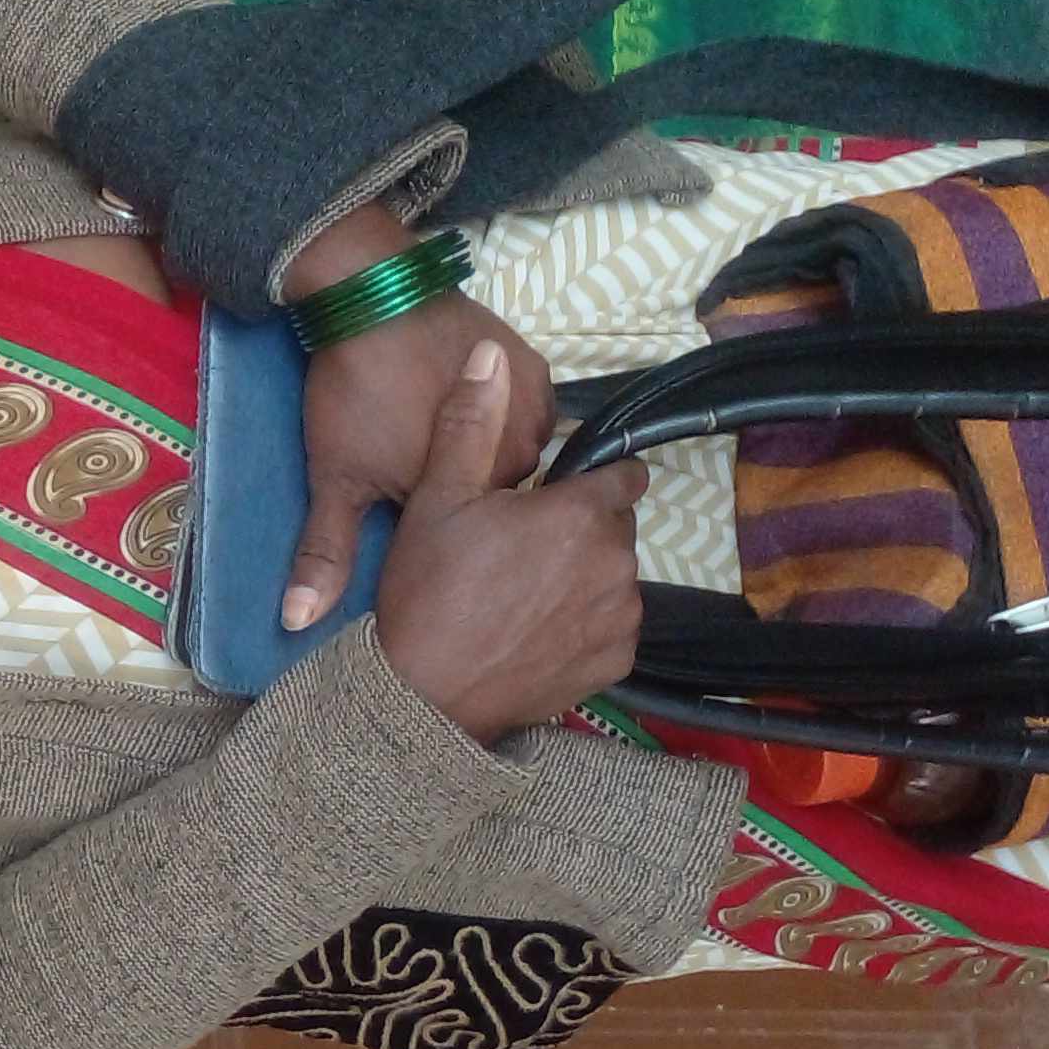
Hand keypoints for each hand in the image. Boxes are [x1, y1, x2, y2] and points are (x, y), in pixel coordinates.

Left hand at [287, 292, 554, 628]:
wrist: (371, 297)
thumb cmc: (353, 397)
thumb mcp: (334, 480)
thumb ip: (327, 554)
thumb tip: (296, 623)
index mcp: (473, 496)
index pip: (470, 535)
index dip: (439, 525)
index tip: (411, 504)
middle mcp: (520, 458)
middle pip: (499, 496)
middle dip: (467, 490)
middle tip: (419, 454)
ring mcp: (533, 410)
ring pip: (518, 455)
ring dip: (491, 452)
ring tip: (438, 427)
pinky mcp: (537, 369)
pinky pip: (530, 412)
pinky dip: (506, 414)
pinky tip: (464, 402)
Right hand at [370, 340, 648, 740]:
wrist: (425, 695)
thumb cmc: (428, 591)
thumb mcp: (436, 498)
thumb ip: (469, 423)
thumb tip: (490, 353)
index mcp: (581, 513)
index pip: (623, 477)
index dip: (588, 482)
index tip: (553, 498)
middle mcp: (616, 562)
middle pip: (615, 528)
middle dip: (582, 530)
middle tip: (520, 550)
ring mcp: (620, 617)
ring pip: (615, 577)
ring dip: (586, 576)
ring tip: (525, 594)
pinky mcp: (616, 663)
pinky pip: (612, 626)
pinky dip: (586, 624)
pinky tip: (539, 630)